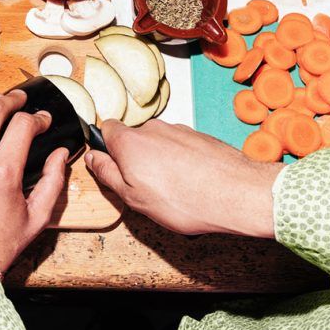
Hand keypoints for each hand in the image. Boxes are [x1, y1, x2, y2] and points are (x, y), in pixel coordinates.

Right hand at [85, 120, 283, 237]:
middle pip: (134, 139)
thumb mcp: (133, 197)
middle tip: (145, 188)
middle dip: (136, 159)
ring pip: (159, 144)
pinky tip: (192, 184)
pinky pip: (181, 148)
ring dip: (160, 162)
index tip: (112, 167)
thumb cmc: (185, 200)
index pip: (106, 129)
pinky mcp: (201, 137)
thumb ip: (108, 174)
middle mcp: (154, 129)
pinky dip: (182, 163)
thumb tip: (93, 158)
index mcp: (130, 142)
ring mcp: (180, 130)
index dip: (107, 149)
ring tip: (173, 190)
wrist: (237, 194)